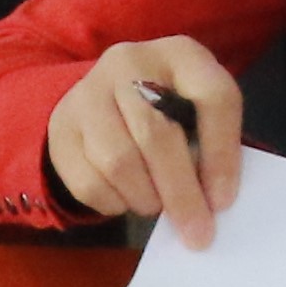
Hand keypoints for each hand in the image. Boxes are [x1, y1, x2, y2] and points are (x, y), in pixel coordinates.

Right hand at [44, 38, 242, 238]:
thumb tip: (213, 204)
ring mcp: (88, 93)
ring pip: (118, 161)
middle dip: (182, 193)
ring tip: (157, 206)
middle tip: (197, 233)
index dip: (222, 154)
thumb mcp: (200, 105)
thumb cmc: (170, 104)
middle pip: (157, 135)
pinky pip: (86, 179)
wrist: (109, 89)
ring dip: (145, 197)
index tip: (224, 201)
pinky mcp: (61, 125)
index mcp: (181, 53)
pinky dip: (112, 201)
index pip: (213, 98)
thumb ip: (212, 142)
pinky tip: (126, 199)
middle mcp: (130, 63)